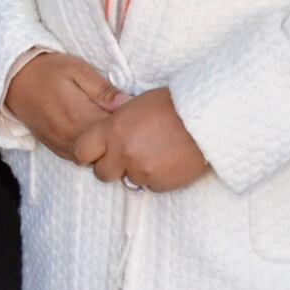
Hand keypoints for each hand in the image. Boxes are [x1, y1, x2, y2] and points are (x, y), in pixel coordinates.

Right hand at [4, 51, 123, 172]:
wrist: (14, 80)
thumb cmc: (48, 70)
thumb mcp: (78, 69)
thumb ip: (103, 89)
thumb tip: (127, 103)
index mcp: (80, 115)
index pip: (115, 131)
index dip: (131, 125)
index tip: (138, 114)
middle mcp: (72, 136)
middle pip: (108, 149)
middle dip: (121, 139)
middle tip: (131, 123)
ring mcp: (63, 145)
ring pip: (95, 158)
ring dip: (107, 148)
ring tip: (114, 131)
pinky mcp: (56, 149)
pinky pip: (80, 159)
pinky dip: (92, 152)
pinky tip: (96, 138)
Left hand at [94, 88, 210, 190]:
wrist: (207, 118)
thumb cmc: (172, 104)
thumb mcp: (135, 106)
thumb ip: (116, 125)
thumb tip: (107, 138)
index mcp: (113, 130)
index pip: (82, 151)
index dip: (88, 153)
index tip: (94, 153)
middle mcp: (123, 153)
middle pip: (102, 173)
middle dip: (111, 166)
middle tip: (127, 155)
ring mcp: (141, 171)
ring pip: (128, 179)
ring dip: (137, 170)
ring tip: (156, 152)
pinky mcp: (159, 183)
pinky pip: (150, 185)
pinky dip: (156, 176)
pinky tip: (169, 160)